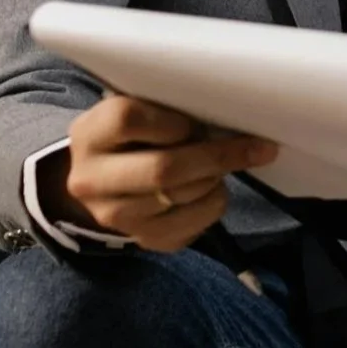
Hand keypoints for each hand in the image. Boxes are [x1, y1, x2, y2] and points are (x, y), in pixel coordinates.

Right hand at [56, 94, 279, 251]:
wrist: (102, 184)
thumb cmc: (133, 136)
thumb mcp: (137, 111)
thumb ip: (169, 108)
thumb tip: (229, 112)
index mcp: (91, 134)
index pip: (129, 120)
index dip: (173, 121)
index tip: (196, 123)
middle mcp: (92, 180)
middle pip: (164, 169)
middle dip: (217, 156)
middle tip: (255, 147)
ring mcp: (115, 216)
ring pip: (184, 197)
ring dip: (216, 178)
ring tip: (221, 164)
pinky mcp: (143, 239)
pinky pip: (195, 224)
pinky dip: (215, 203)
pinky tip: (211, 189)